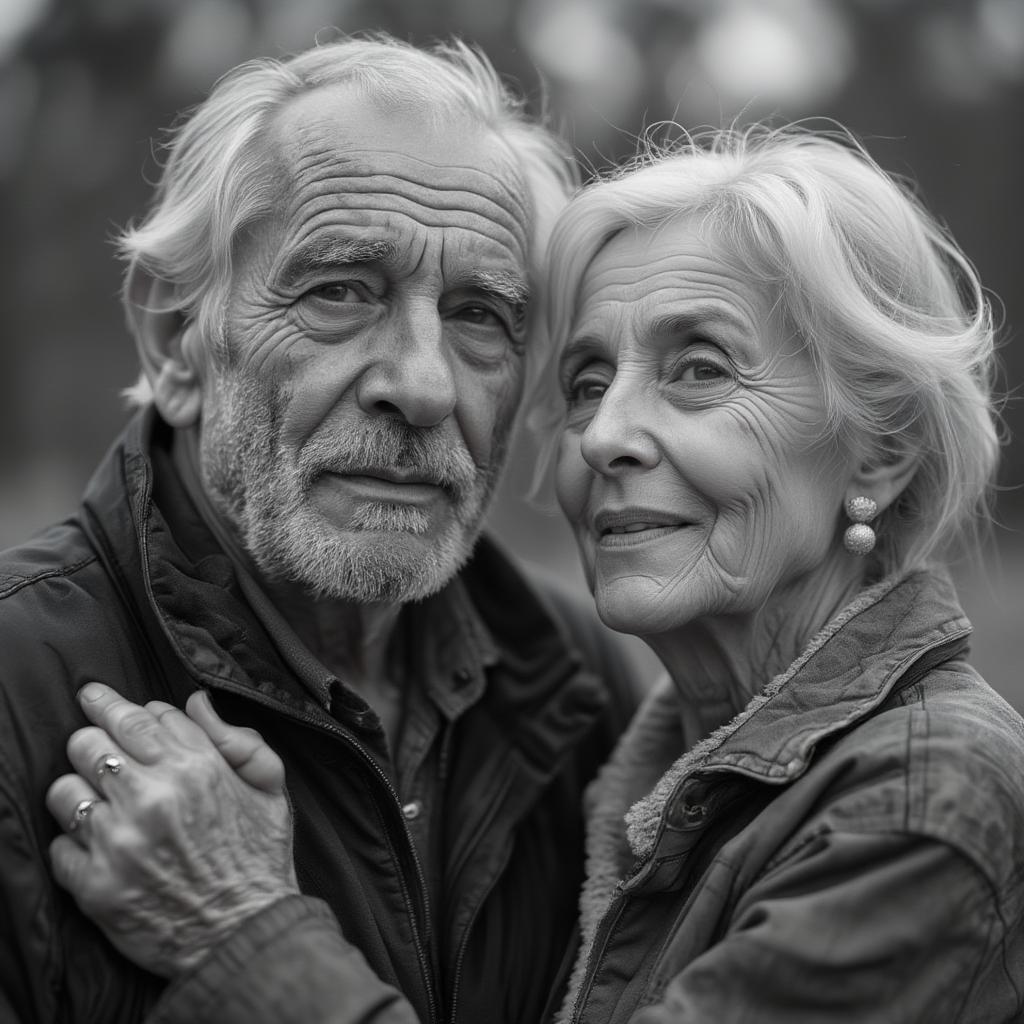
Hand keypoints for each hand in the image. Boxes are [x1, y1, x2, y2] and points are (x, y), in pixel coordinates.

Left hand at [46, 683, 298, 977]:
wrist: (245, 934)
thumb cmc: (259, 858)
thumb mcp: (270, 788)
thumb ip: (238, 739)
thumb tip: (195, 702)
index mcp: (196, 767)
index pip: (140, 714)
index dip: (126, 709)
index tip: (112, 707)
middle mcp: (152, 796)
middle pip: (89, 740)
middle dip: (93, 739)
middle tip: (98, 747)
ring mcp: (119, 840)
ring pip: (64, 788)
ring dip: (79, 790)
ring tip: (98, 801)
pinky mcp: (94, 884)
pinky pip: (59, 843)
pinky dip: (74, 842)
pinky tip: (100, 847)